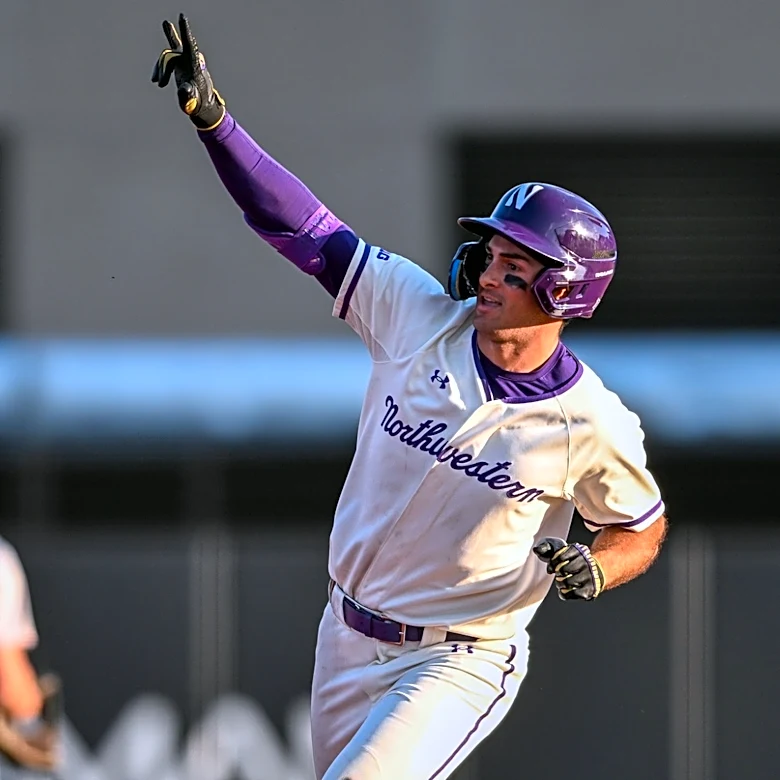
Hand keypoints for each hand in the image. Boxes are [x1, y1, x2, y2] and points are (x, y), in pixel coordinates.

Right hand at [151, 13, 225, 129]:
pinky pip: (166, 58)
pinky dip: (159, 69)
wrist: (202, 106)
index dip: (185, 31)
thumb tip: (184, 89)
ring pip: (167, 57)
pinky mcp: (178, 64)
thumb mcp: (193, 101)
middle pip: (172, 55)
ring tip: (158, 83)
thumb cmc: (199, 103)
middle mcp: (190, 60)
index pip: (189, 44)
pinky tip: (156, 80)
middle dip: (163, 68)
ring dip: (160, 70)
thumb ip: (188, 94)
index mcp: (195, 66)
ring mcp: (184, 61)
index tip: (182, 16)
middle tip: (159, 79)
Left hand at [533, 537, 605, 600]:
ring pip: (567, 582)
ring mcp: (589, 577)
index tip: (552, 567)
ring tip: (562, 582)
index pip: (560, 557)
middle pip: (563, 570)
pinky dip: (564, 594)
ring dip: (560, 584)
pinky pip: (571, 594)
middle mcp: (586, 563)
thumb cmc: (575, 561)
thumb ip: (549, 549)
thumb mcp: (564, 551)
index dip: (553, 563)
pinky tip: (564, 590)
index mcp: (580, 551)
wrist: (597, 572)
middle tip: (560, 574)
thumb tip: (536, 550)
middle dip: (558, 573)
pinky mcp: (589, 590)